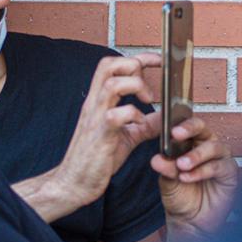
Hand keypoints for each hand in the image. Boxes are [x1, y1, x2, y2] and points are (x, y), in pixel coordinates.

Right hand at [52, 53, 161, 210]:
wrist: (74, 183)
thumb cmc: (98, 159)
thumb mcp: (127, 137)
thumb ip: (145, 125)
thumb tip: (166, 117)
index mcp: (99, 100)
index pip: (113, 65)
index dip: (138, 58)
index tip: (160, 61)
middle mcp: (94, 103)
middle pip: (109, 65)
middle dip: (135, 66)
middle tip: (151, 89)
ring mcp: (95, 117)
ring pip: (113, 84)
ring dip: (136, 87)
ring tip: (148, 102)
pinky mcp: (100, 135)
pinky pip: (116, 115)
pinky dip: (133, 115)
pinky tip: (139, 125)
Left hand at [150, 114, 238, 239]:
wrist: (189, 221)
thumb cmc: (181, 196)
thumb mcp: (168, 181)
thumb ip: (166, 168)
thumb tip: (157, 159)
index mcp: (192, 143)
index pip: (188, 126)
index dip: (180, 123)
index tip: (168, 127)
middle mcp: (208, 147)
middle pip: (204, 129)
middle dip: (190, 129)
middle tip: (176, 134)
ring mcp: (221, 159)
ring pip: (214, 147)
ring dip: (196, 155)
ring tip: (181, 165)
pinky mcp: (230, 173)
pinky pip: (219, 166)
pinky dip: (202, 170)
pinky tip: (187, 177)